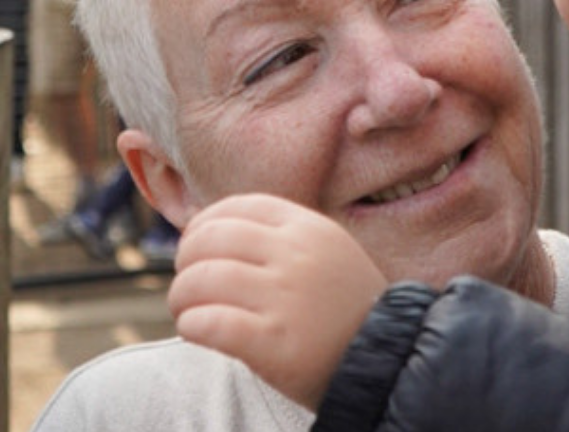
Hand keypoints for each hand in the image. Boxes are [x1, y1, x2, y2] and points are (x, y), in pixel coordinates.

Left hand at [168, 194, 385, 410]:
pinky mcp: (275, 342)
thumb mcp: (324, 252)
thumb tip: (203, 222)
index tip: (194, 247)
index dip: (203, 225)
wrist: (386, 361)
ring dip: (181, 296)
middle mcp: (297, 255)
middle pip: (210, 240)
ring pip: (203, 279)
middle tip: (187, 284)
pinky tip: (195, 330)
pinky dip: (192, 324)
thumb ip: (276, 236)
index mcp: (308, 227)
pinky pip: (211, 323)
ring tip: (187, 310)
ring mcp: (287, 297)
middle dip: (186, 262)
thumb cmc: (342, 308)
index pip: (236, 207)